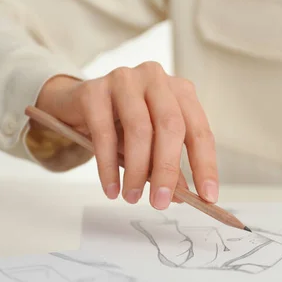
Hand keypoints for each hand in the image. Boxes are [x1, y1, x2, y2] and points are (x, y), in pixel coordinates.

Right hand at [34, 62, 217, 209]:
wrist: (74, 104)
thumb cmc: (121, 124)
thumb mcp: (150, 145)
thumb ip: (168, 166)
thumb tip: (181, 196)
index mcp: (179, 91)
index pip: (199, 130)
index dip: (205, 165)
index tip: (207, 196)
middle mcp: (156, 79)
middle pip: (171, 126)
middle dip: (167, 170)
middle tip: (160, 202)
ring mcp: (124, 80)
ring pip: (138, 129)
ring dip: (136, 170)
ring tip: (132, 197)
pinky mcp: (93, 90)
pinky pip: (104, 133)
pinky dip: (108, 166)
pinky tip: (111, 188)